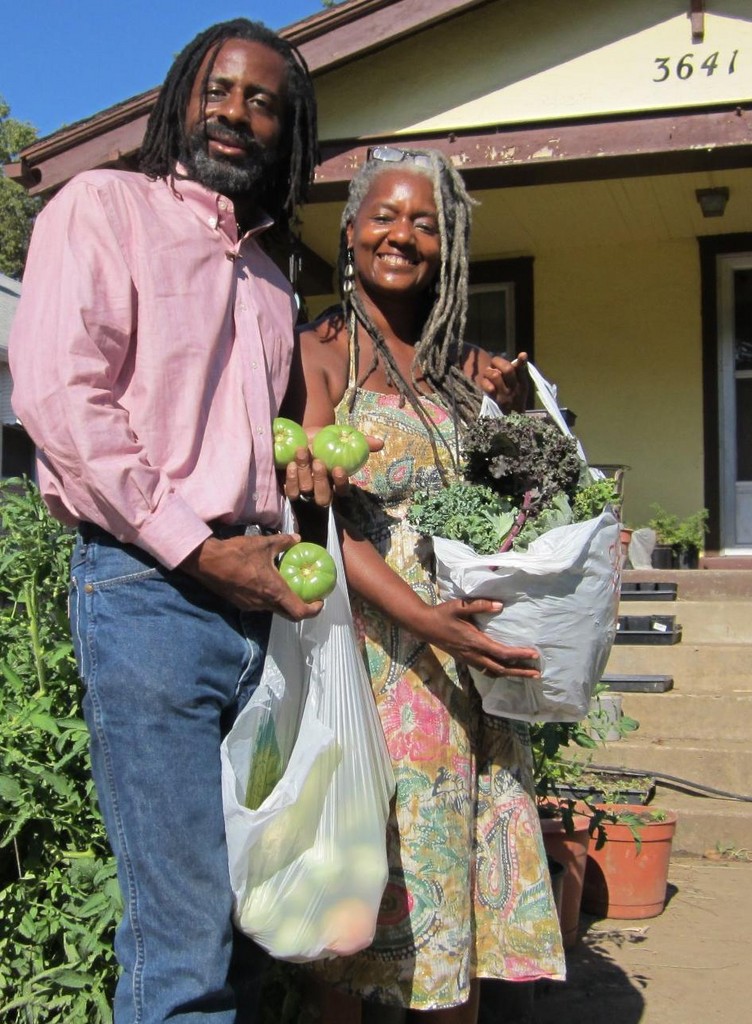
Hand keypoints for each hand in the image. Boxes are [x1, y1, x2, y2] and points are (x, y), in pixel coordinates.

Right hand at [179, 532, 323, 620]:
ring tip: (288, 585)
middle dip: (301, 607)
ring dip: (284, 601)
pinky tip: (267, 583)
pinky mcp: (241, 604)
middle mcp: (264, 604)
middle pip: (289, 614)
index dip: (314, 610)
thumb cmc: (237, 553)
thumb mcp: (263, 544)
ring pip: (274, 610)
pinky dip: (269, 598)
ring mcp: (251, 606)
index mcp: (274, 591)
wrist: (206, 562)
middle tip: (308, 594)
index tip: (319, 600)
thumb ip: (283, 542)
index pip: (299, 612)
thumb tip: (297, 538)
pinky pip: (261, 605)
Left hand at [283, 434, 383, 504]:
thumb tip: (380, 443)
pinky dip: (291, 479)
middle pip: (323, 498)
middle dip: (320, 481)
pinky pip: (291, 491)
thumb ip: (362, 442)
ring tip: (302, 452)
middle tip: (319, 462)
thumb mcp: (343, 438)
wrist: (302, 436)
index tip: (339, 468)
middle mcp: (320, 491)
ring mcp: (304, 491)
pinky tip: (291, 464)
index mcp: (335, 483)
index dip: (340, 482)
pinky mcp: (290, 487)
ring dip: (304, 473)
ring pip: (305, 491)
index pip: (342, 490)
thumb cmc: (325, 439)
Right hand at [411, 598, 539, 677]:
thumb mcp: (459, 606)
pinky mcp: (466, 660)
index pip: (501, 652)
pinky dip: (499, 672)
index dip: (519, 655)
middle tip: (537, 673)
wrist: (424, 626)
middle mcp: (473, 654)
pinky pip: (486, 670)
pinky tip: (505, 670)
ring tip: (526, 674)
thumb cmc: (442, 614)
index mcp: (474, 641)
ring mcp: (469, 659)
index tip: (534, 654)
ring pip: (494, 672)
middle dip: (520, 671)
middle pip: (501, 668)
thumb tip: (500, 606)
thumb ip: (480, 605)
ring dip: (511, 674)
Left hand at [480, 351, 529, 413]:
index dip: (522, 362)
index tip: (522, 354)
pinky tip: (486, 382)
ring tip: (489, 372)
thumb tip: (522, 354)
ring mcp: (504, 395)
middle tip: (494, 362)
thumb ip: (520, 371)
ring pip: (495, 376)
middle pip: (507, 370)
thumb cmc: (516, 397)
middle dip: (498, 361)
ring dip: (490, 371)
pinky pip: (487, 388)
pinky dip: (484, 382)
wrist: (513, 419)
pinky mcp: (495, 400)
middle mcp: (514, 388)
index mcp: (522, 383)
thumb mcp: (522, 385)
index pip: (523, 370)